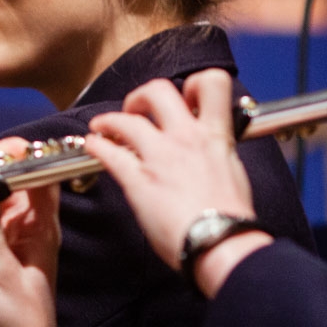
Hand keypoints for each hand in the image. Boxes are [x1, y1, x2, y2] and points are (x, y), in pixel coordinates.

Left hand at [85, 70, 262, 289]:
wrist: (221, 243)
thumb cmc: (230, 220)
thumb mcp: (234, 172)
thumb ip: (217, 153)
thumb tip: (208, 151)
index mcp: (215, 135)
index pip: (212, 83)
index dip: (195, 84)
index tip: (185, 98)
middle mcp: (187, 137)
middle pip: (160, 90)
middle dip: (143, 95)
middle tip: (138, 110)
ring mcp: (160, 156)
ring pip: (127, 119)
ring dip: (110, 119)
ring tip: (103, 126)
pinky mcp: (138, 179)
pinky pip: (109, 153)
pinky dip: (96, 146)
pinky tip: (92, 146)